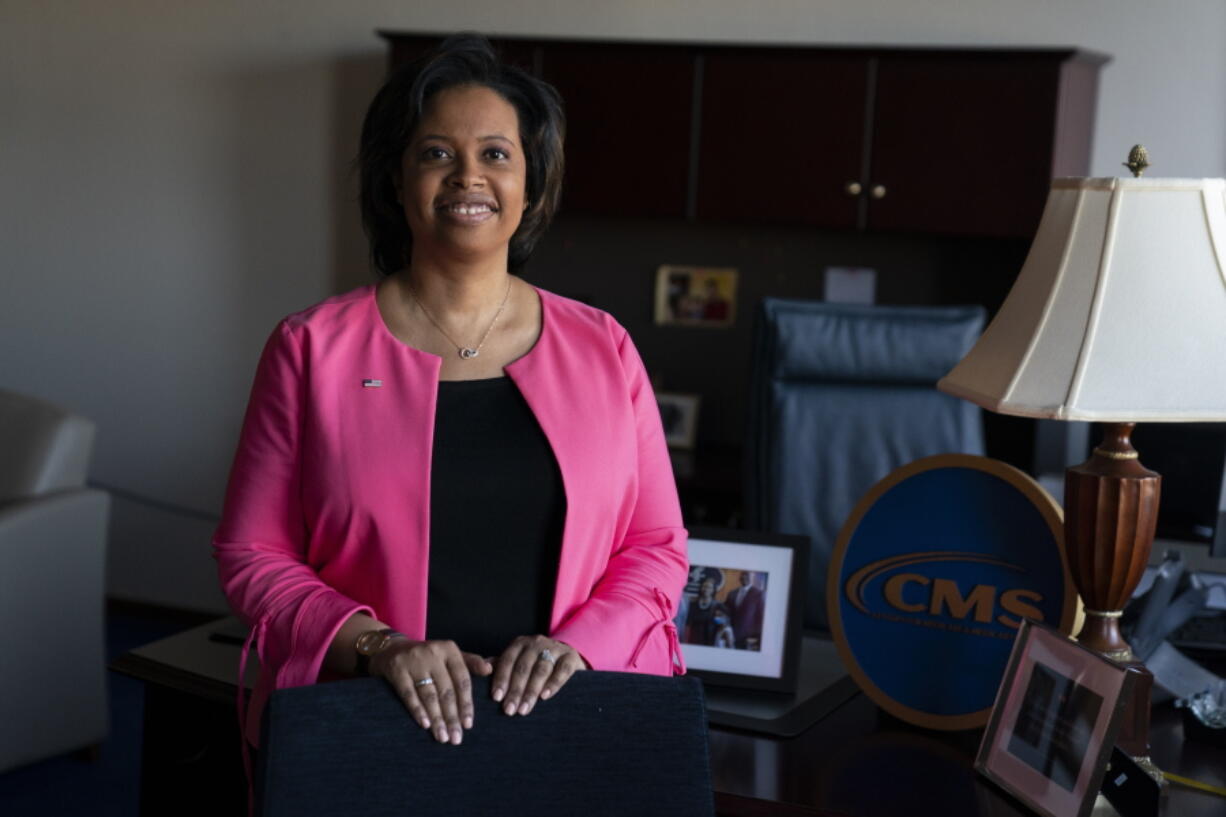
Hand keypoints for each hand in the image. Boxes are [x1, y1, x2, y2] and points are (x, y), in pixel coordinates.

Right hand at [369, 638, 491, 744]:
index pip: (462, 680)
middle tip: (456, 738)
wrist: (392, 649)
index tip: (468, 725)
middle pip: (446, 690)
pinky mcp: (397, 669)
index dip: (466, 704)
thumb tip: (490, 669)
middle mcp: (433, 653)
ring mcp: (414, 661)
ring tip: (443, 737)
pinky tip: (425, 725)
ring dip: (437, 718)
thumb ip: (470, 663)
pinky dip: (417, 710)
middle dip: (452, 717)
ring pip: (429, 694)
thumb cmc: (429, 657)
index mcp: (449, 649)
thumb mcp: (450, 655)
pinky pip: (408, 694)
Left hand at [491, 635, 587, 715]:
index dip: (501, 678)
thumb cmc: (536, 664)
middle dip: (515, 690)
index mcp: (519, 644)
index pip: (507, 660)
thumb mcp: (519, 662)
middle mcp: (536, 643)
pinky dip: (554, 683)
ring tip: (524, 709)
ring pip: (541, 669)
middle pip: (523, 667)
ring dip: (531, 690)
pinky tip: (545, 696)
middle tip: (509, 710)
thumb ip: (502, 666)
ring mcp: (554, 648)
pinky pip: (562, 670)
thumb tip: (481, 671)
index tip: (496, 697)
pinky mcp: (571, 657)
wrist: (568, 656)